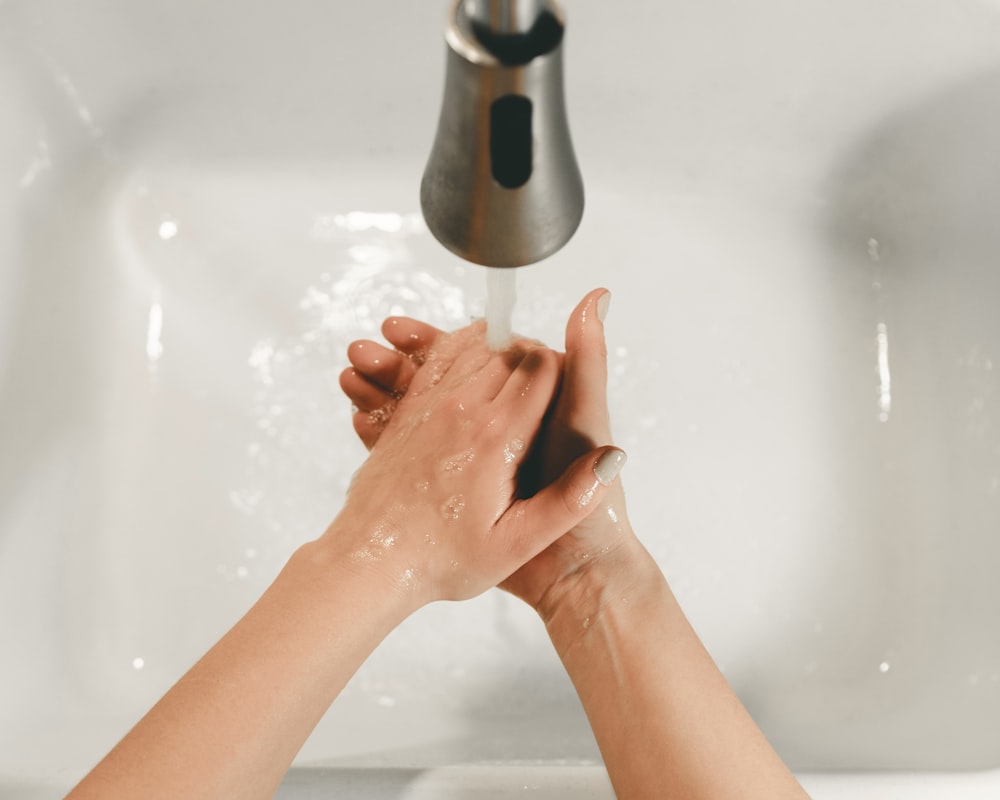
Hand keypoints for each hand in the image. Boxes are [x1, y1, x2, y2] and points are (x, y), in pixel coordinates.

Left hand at [331, 319, 623, 606]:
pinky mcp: (407, 413)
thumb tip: (611, 460)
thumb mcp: (515, 544)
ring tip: (513, 374)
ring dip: (496, 352)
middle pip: (509, 350)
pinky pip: (436, 361)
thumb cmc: (443, 560)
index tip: (567, 387)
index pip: (543, 367)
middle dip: (533, 358)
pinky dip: (457, 353)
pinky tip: (469, 369)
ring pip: (472, 348)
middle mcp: (462, 411)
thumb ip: (568, 502)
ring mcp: (429, 407)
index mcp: (497, 438)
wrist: (370, 562)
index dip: (563, 367)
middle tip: (544, 384)